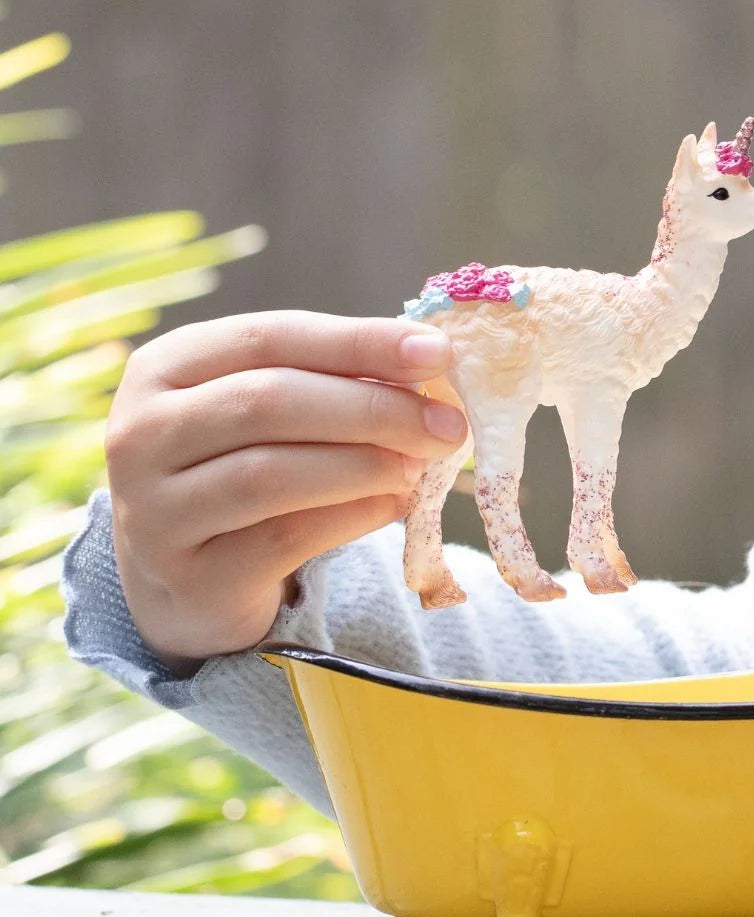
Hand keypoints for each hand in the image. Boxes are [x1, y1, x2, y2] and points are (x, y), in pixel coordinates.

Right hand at [105, 310, 467, 671]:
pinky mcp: (188, 575)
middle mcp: (141, 432)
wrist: (184, 579)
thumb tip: (430, 363)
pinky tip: (395, 504)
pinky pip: (285, 538)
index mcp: (165, 368)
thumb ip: (331, 382)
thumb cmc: (241, 469)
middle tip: (448, 424)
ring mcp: (153, 509)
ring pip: (273, 474)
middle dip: (374, 409)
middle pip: (270, 402)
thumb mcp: (268, 413)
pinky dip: (354, 516)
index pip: (271, 337)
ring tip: (420, 465)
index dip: (359, 341)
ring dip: (364, 465)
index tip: (437, 352)